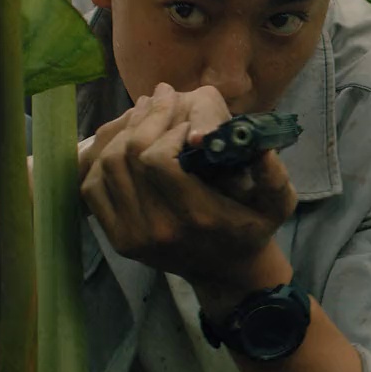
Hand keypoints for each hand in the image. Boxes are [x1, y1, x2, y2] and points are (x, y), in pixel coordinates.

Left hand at [78, 82, 298, 291]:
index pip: (158, 159)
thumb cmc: (252, 228)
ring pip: (106, 168)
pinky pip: (92, 189)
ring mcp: (134, 237)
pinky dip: (102, 161)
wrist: (226, 271)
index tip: (185, 121)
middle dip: (143, 120)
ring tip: (145, 114)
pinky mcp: (118, 239)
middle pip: (127, 158)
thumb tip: (263, 149)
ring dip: (123, 133)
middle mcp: (160, 230)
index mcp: (197, 217)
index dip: (167, 129)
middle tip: (160, 99)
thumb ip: (275, 177)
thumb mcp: (278, 205)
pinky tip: (126, 143)